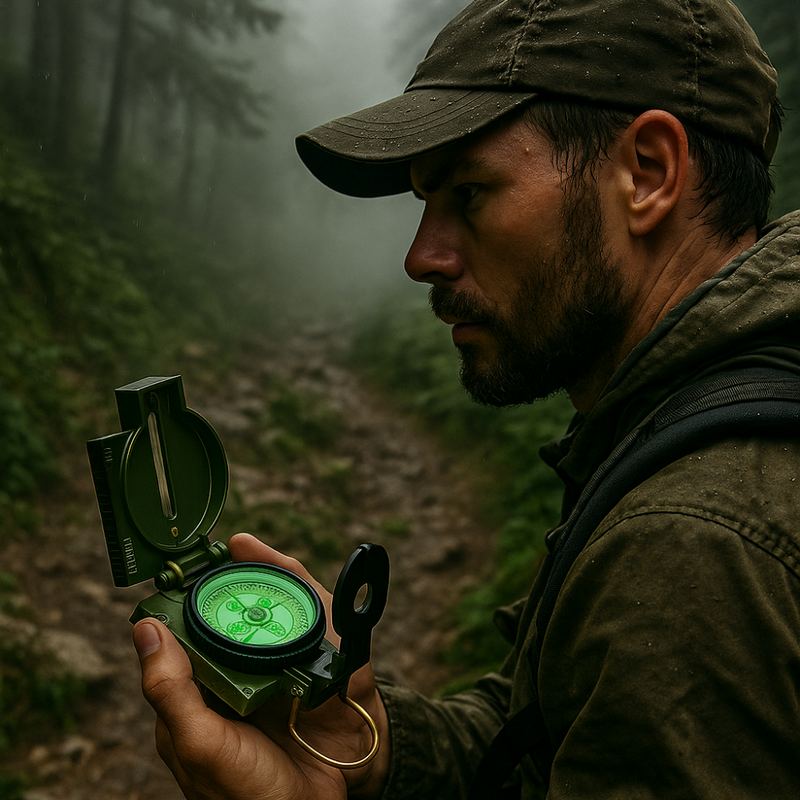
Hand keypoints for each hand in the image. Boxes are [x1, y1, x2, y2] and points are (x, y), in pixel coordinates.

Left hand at [133, 533, 389, 799]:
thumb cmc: (248, 792)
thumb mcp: (200, 741)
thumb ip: (170, 688)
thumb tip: (144, 628)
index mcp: (196, 697)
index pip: (184, 635)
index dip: (187, 599)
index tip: (193, 562)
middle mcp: (231, 683)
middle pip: (227, 621)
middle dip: (230, 586)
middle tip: (232, 550)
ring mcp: (270, 680)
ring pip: (265, 621)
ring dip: (266, 589)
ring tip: (258, 560)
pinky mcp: (305, 680)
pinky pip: (302, 633)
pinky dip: (301, 608)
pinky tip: (298, 593)